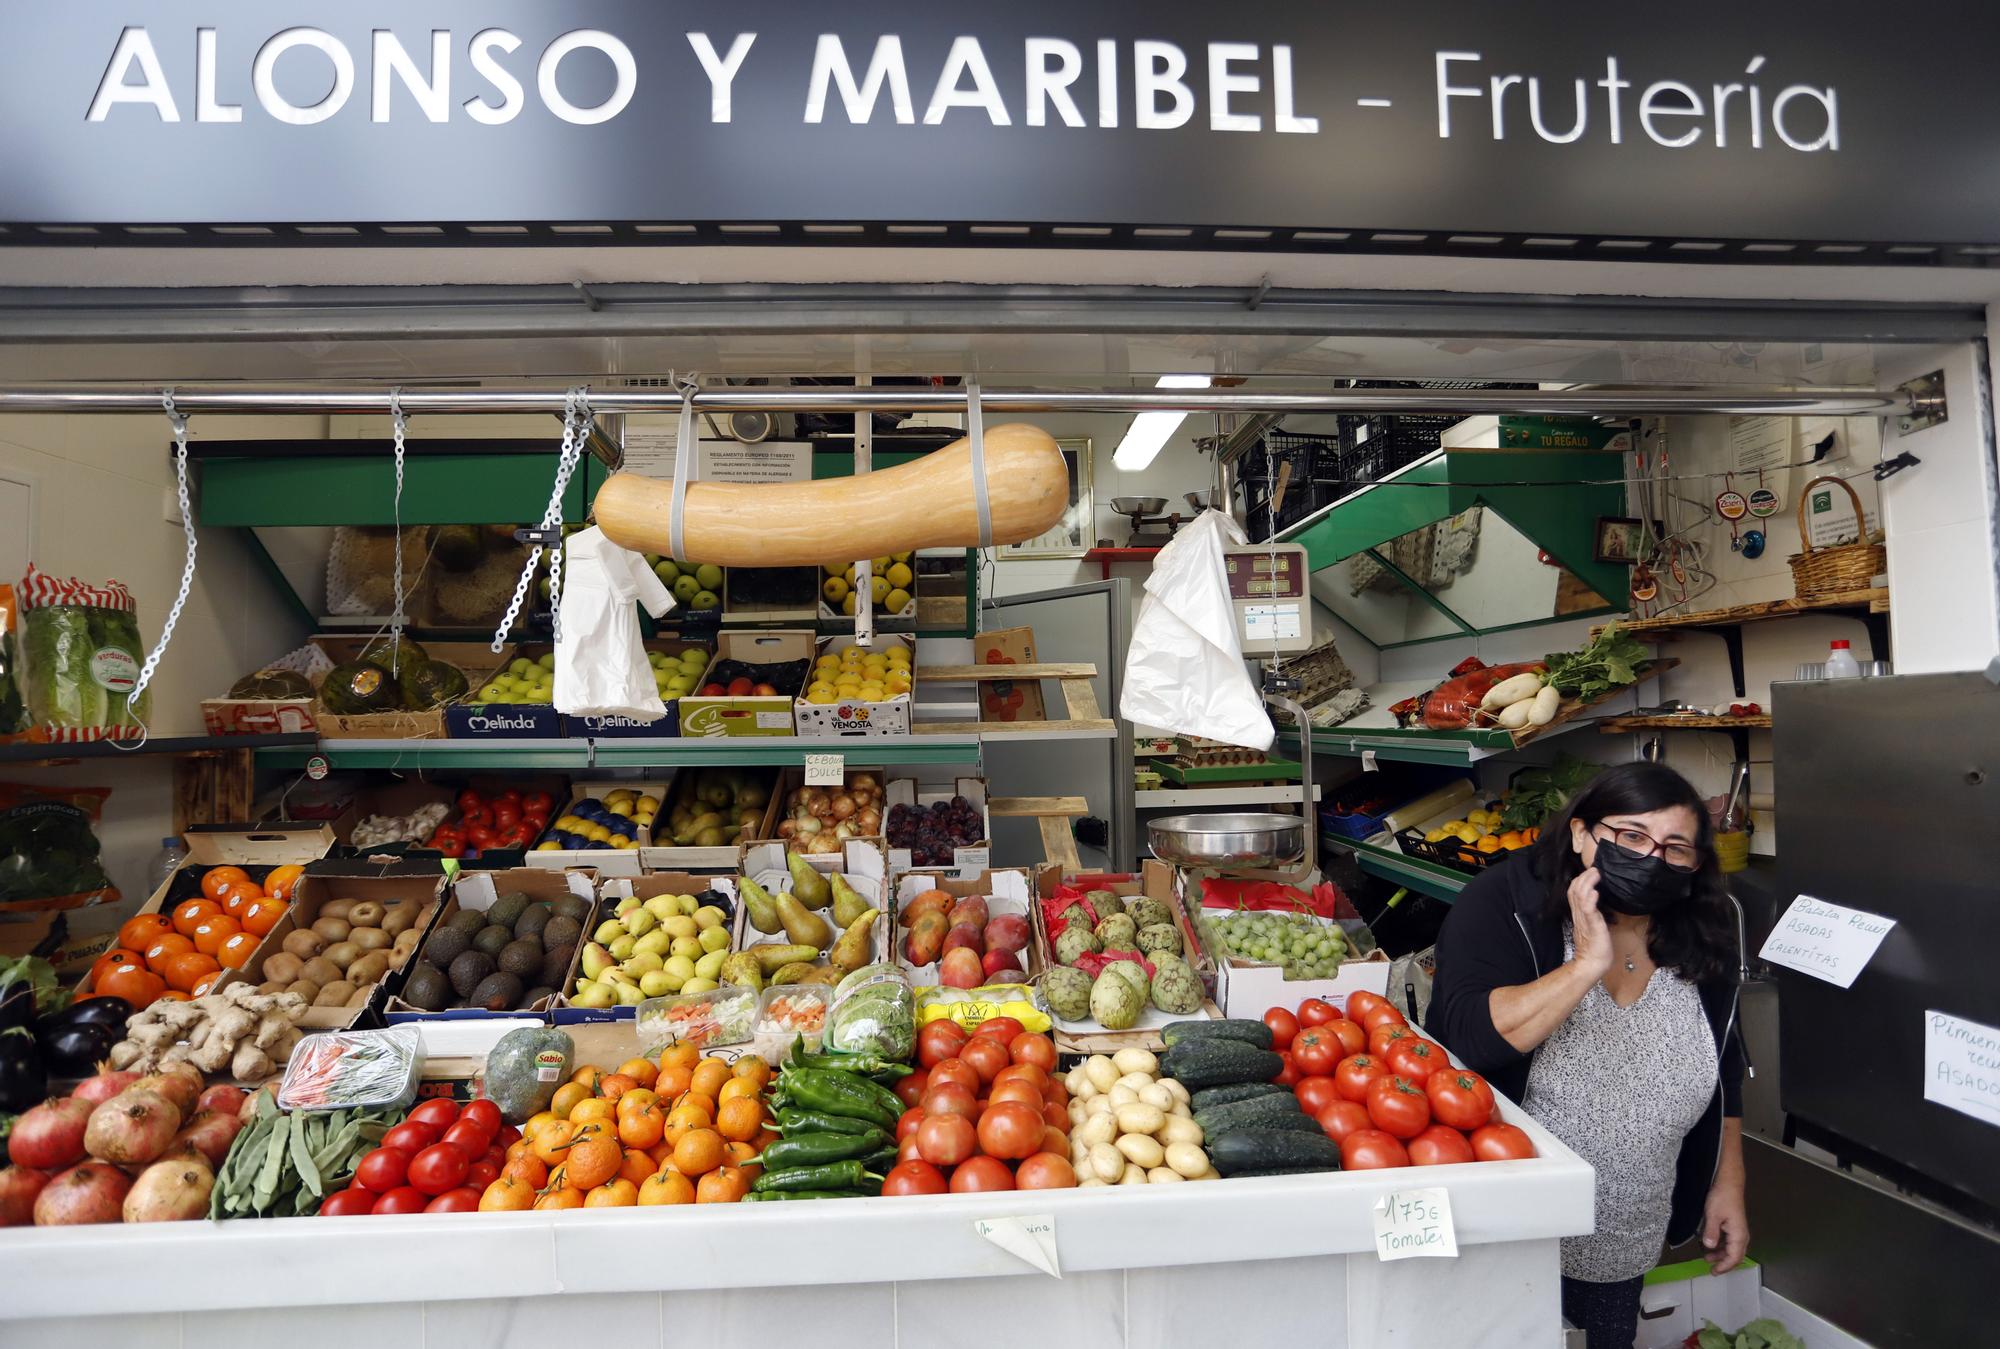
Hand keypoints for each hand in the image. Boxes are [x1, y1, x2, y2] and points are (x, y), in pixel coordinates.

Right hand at [1567, 867, 1612, 981]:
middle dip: (1583, 877)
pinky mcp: (1592, 927)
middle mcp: (1579, 915)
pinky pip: (1588, 911)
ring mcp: (1585, 920)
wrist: (1592, 963)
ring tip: (1595, 874)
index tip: (1589, 872)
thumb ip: (1590, 913)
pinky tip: (1594, 892)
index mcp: (1578, 914)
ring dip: (1587, 883)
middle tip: (1594, 868)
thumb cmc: (1595, 947)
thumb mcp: (1591, 925)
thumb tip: (1594, 902)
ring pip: (1580, 897)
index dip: (1579, 880)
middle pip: (1574, 890)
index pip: (1573, 892)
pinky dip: (1590, 900)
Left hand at [1702, 1182, 1749, 1273]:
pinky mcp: (1734, 1225)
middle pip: (1735, 1256)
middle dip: (1723, 1263)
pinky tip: (1711, 1245)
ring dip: (1721, 1254)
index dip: (1724, 1267)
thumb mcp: (1713, 1215)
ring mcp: (1738, 1230)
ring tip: (1707, 1257)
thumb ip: (1711, 1232)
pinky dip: (1721, 1246)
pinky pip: (1729, 1241)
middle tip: (1710, 1268)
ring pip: (1732, 1249)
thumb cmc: (1722, 1197)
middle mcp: (1741, 1235)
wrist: (1728, 1183)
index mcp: (1739, 1235)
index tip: (1714, 1272)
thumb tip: (1710, 1247)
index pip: (1734, 1258)